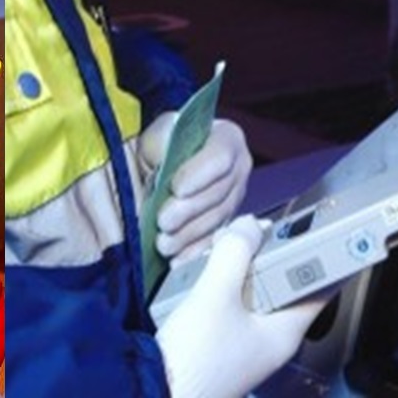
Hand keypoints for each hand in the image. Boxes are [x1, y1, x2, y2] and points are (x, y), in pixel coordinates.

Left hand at [153, 119, 252, 264]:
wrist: (163, 163)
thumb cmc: (161, 147)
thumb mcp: (158, 137)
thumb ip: (162, 145)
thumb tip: (161, 165)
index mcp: (227, 139)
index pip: (219, 157)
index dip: (198, 174)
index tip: (175, 188)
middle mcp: (239, 168)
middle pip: (219, 193)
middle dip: (189, 211)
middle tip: (164, 221)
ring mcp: (235, 198)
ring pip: (216, 220)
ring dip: (188, 235)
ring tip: (164, 243)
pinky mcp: (226, 223)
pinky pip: (215, 241)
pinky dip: (193, 252)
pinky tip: (176, 260)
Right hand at [153, 216, 326, 397]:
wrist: (150, 394)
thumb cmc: (193, 358)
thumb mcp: (216, 295)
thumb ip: (234, 254)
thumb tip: (247, 226)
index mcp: (284, 333)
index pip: (319, 288)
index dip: (319, 255)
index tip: (312, 227)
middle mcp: (268, 342)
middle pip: (282, 287)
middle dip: (268, 255)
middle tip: (253, 231)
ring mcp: (243, 346)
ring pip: (252, 296)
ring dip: (240, 270)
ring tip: (224, 247)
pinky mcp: (218, 347)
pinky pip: (229, 308)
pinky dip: (221, 287)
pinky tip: (203, 274)